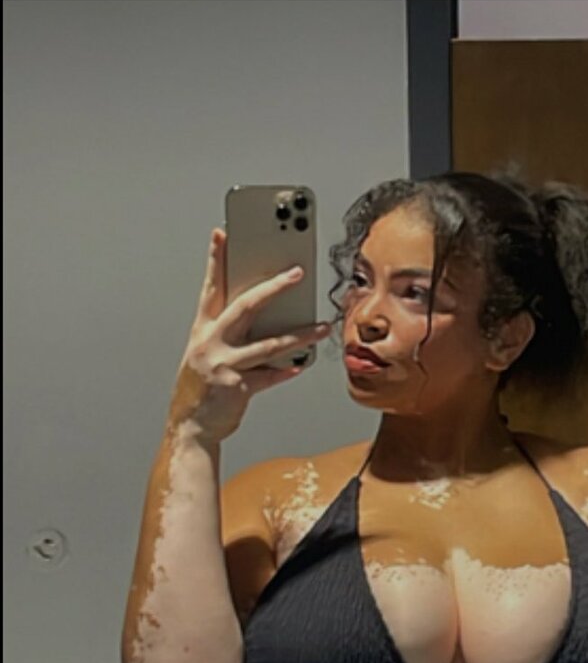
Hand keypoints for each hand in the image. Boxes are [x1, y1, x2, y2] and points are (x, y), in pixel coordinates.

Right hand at [167, 227, 330, 442]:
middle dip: (273, 287)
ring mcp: (222, 365)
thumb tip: (265, 313)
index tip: (223, 234)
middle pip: (245, 306)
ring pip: (268, 344)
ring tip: (322, 328)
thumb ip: (229, 332)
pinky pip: (269, 375)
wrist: (191, 427)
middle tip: (297, 273)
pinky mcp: (236, 388)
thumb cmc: (202, 388)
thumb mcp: (207, 353)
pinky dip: (286, 370)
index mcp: (202, 330)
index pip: (212, 288)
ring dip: (299, 335)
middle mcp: (210, 343)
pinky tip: (301, 365)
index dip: (217, 260)